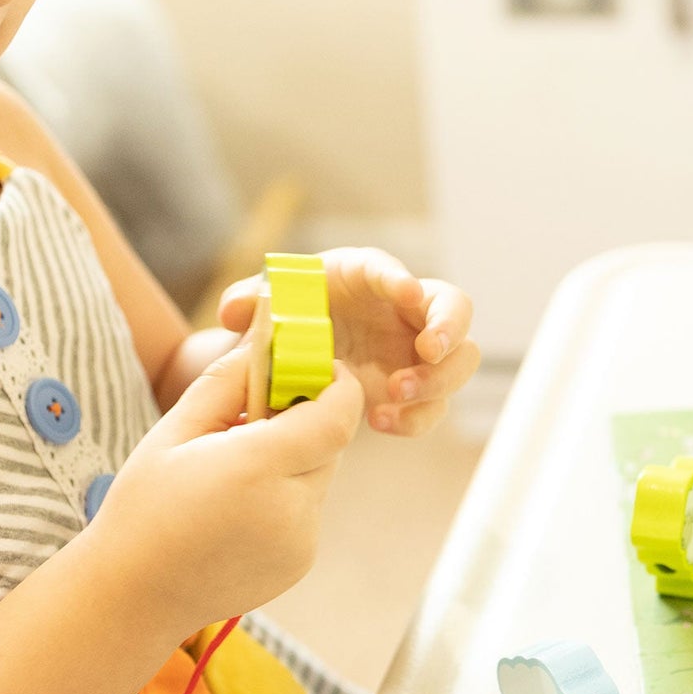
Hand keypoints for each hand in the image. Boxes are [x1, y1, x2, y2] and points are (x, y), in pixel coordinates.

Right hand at [88, 342, 364, 632]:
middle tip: (258, 415)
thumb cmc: (144, 508)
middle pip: (330, 443)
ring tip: (236, 471)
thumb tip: (263, 342)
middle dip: (306, 420)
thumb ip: (226, 382)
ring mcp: (301, 541)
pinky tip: (238, 509)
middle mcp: (290, 508)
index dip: (336, 386)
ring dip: (295, 460)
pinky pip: (309, 510)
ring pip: (320, 477)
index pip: (337, 416)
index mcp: (257, 468)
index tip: (316, 368)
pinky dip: (287, 496)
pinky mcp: (301, 562)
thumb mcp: (173, 432)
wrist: (133, 596)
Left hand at [218, 248, 477, 437]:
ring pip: (457, 363)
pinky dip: (414, 418)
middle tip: (427, 352)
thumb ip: (246, 301)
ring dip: (437, 381)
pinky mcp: (415, 391)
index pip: (392, 271)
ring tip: (396, 395)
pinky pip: (432, 407)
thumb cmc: (291, 316)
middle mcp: (407, 310)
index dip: (402, 280)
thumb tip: (234, 312)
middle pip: (455, 310)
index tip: (406, 294)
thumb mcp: (264, 305)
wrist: (299, 355)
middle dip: (447, 331)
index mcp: (368, 276)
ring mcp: (417, 352)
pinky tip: (380, 422)